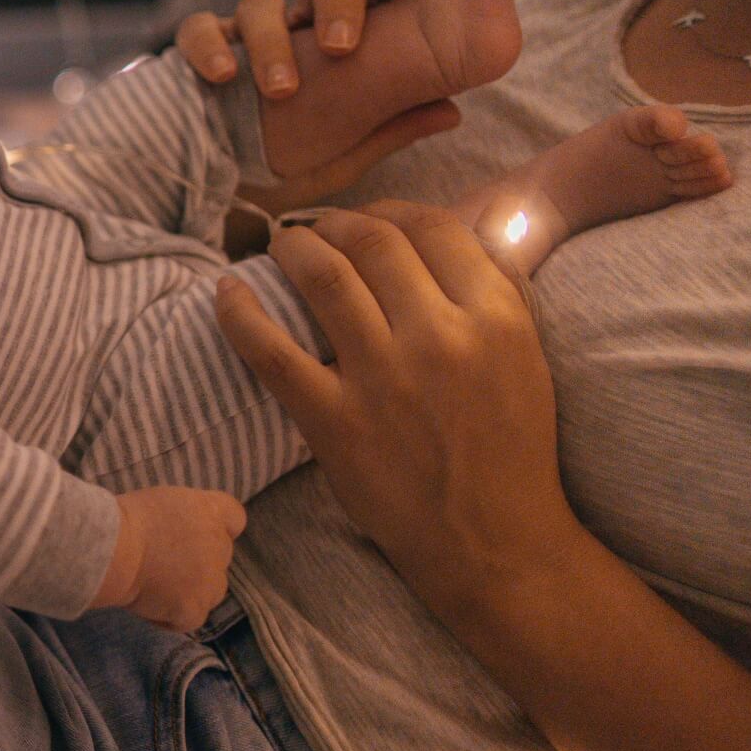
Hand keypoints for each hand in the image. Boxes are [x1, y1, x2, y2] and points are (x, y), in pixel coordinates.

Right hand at [93, 485, 244, 631]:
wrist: (115, 550)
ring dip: (191, 591)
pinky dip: (171, 617)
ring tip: (156, 587)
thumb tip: (180, 532)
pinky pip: (189, 618)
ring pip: (211, 591)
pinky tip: (148, 605)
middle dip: (198, 562)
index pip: (234, 518)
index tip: (194, 533)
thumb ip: (183, 516)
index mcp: (210, 512)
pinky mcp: (194, 610)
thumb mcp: (162, 501)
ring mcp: (211, 582)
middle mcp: (219, 546)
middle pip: (219, 557)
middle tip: (163, 562)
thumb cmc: (126, 519)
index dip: (218, 527)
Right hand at [180, 0, 449, 218]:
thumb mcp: (348, 157)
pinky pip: (198, 28)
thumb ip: (392, 130)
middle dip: (337, 0)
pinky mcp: (199, 57)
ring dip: (272, 40)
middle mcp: (301, 30)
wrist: (222, 201)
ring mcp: (247, 40)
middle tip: (342, 47)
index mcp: (348, 43)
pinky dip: (210, 44)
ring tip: (282, 89)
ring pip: (260, 3)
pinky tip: (223, 77)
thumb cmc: (291, 174)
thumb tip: (452, 111)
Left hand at [213, 201, 584, 612]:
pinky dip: (240, 312)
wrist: (493, 541)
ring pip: (322, 276)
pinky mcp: (334, 421)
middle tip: (316, 230)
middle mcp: (439, 337)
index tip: (368, 218)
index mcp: (495, 316)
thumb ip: (488, 295)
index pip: (433, 226)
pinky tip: (227, 291)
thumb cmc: (509, 450)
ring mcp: (383, 378)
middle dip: (335, 224)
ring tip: (279, 247)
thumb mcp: (523, 359)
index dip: (390, 210)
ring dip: (291, 248)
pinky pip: (271, 350)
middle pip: (372, 240)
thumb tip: (439, 235)